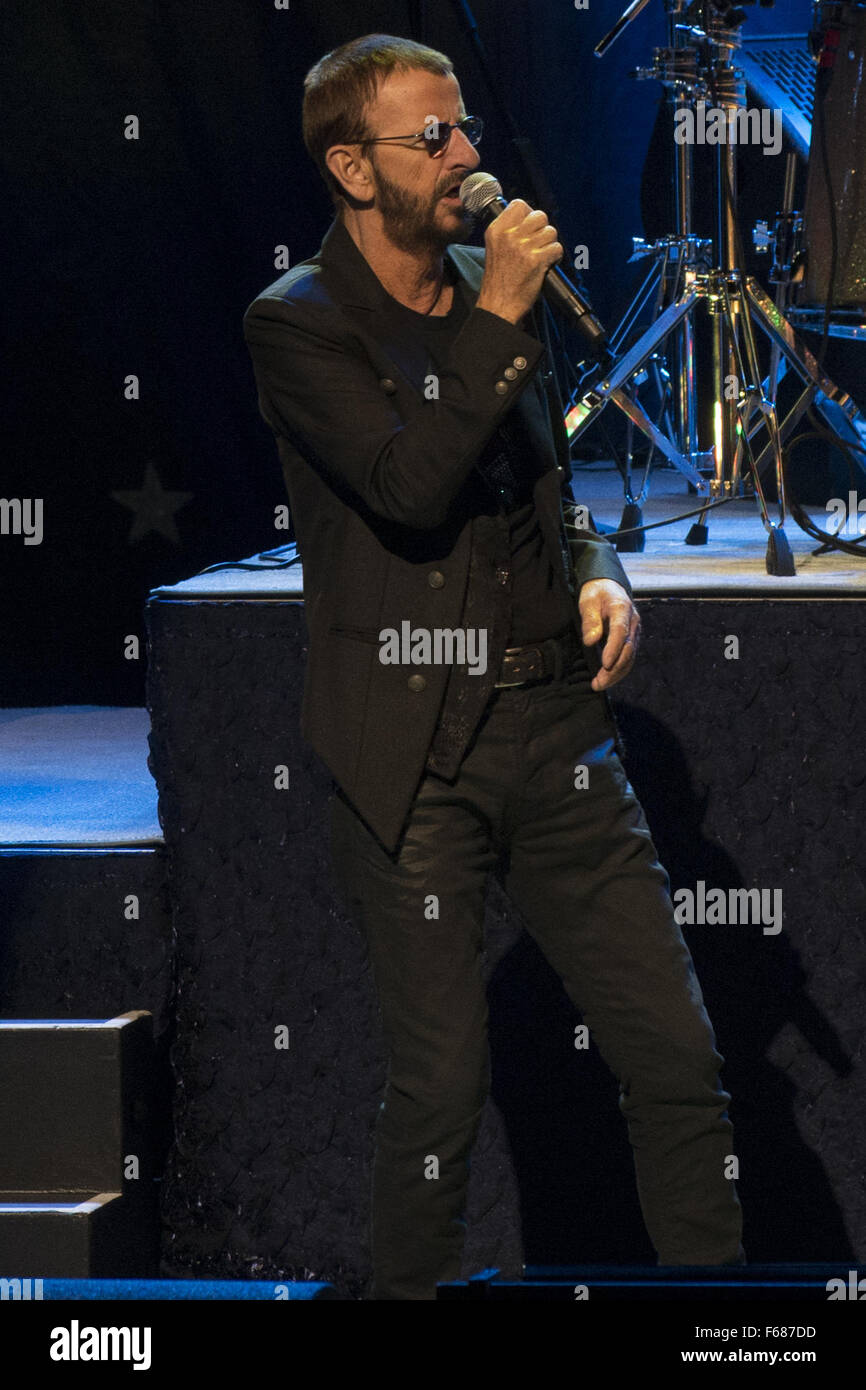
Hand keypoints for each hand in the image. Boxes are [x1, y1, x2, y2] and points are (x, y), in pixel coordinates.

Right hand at [475, 199, 562, 324]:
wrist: (498, 306)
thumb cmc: (499, 281)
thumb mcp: (495, 249)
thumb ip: (508, 231)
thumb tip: (529, 217)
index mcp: (496, 230)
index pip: (519, 204)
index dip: (529, 214)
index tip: (529, 228)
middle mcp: (509, 236)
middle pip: (539, 215)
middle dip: (543, 230)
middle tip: (537, 245)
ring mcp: (523, 247)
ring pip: (551, 232)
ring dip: (549, 245)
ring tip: (540, 257)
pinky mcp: (536, 260)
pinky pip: (557, 248)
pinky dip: (555, 258)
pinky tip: (546, 265)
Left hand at [578, 579, 639, 690]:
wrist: (608, 586)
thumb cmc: (596, 593)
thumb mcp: (587, 601)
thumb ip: (590, 620)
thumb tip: (591, 641)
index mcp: (622, 608)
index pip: (620, 631)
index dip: (613, 649)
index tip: (604, 665)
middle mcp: (633, 621)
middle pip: (628, 649)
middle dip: (614, 669)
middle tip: (598, 683)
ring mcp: (635, 631)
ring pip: (630, 657)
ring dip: (616, 674)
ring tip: (599, 685)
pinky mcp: (632, 639)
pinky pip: (628, 657)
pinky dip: (618, 670)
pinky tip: (606, 679)